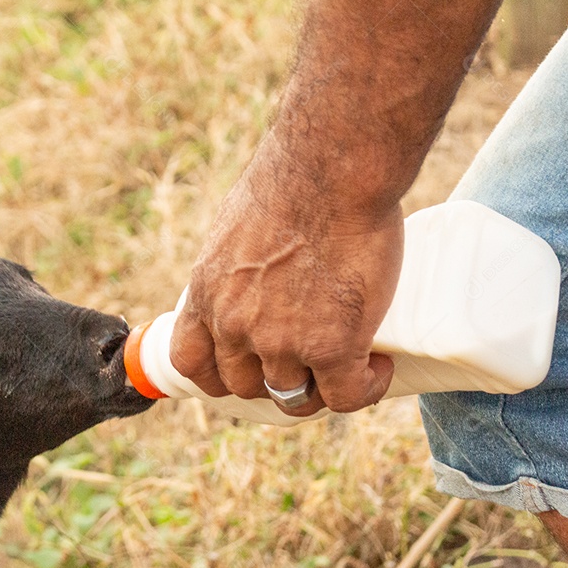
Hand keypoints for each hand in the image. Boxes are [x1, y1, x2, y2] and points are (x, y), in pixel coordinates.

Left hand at [170, 168, 403, 415]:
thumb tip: (255, 271)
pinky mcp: (332, 346)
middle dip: (272, 380)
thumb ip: (238, 263)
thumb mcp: (238, 225)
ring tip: (348, 364)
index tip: (243, 367)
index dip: (216, 374)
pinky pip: (344, 396)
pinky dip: (364, 388)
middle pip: (242, 385)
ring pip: (292, 398)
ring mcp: (281, 341)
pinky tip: (378, 368)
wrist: (332, 168)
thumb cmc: (294, 179)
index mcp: (207, 294)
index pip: (189, 362)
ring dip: (319, 390)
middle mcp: (234, 325)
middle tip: (307, 361)